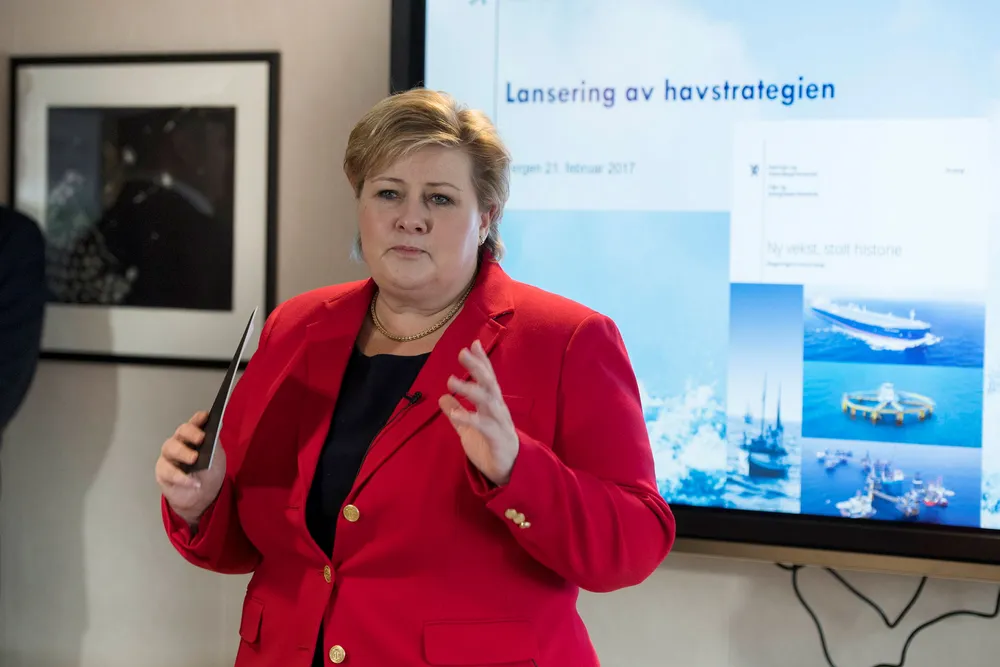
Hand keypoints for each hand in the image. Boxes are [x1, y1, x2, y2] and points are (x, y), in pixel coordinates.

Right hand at [155, 411, 226, 526]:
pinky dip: (181, 477)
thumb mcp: (216, 456)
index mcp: (193, 436)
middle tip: (201, 439)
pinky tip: (193, 481)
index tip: (205, 416)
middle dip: (190, 434)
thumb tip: (217, 425)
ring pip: (170, 448)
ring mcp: (169, 456)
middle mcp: (179, 442)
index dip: (198, 418)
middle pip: (181, 432)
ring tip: (194, 459)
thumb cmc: (208, 471)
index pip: (194, 423)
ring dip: (183, 453)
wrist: (203, 494)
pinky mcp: (163, 472)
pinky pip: (169, 472)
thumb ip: (215, 442)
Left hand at [439, 339, 518, 485]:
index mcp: (492, 404)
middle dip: (477, 367)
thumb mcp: (468, 427)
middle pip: (489, 383)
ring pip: (487, 401)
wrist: (509, 471)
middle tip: (462, 352)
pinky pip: (483, 426)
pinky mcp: (497, 439)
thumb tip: (442, 396)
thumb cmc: (490, 446)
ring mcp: (499, 423)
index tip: (472, 344)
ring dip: (470, 389)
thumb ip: (457, 411)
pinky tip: (454, 413)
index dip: (481, 361)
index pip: (488, 378)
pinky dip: (469, 418)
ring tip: (450, 381)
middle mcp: (497, 409)